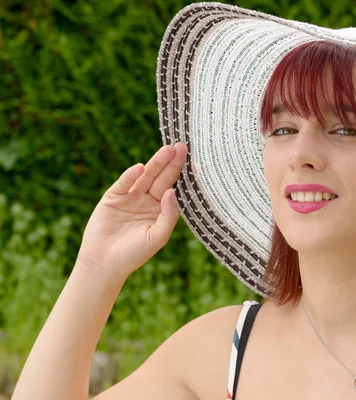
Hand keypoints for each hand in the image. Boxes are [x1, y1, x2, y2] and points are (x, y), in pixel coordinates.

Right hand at [76, 142, 187, 280]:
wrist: (105, 263)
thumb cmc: (135, 253)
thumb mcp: (158, 236)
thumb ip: (168, 215)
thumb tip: (172, 191)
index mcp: (160, 209)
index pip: (173, 187)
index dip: (182, 174)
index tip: (193, 161)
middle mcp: (147, 200)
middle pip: (161, 178)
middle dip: (171, 162)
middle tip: (181, 146)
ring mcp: (130, 197)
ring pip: (145, 177)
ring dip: (156, 163)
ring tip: (167, 150)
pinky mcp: (113, 197)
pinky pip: (124, 184)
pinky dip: (131, 175)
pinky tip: (141, 168)